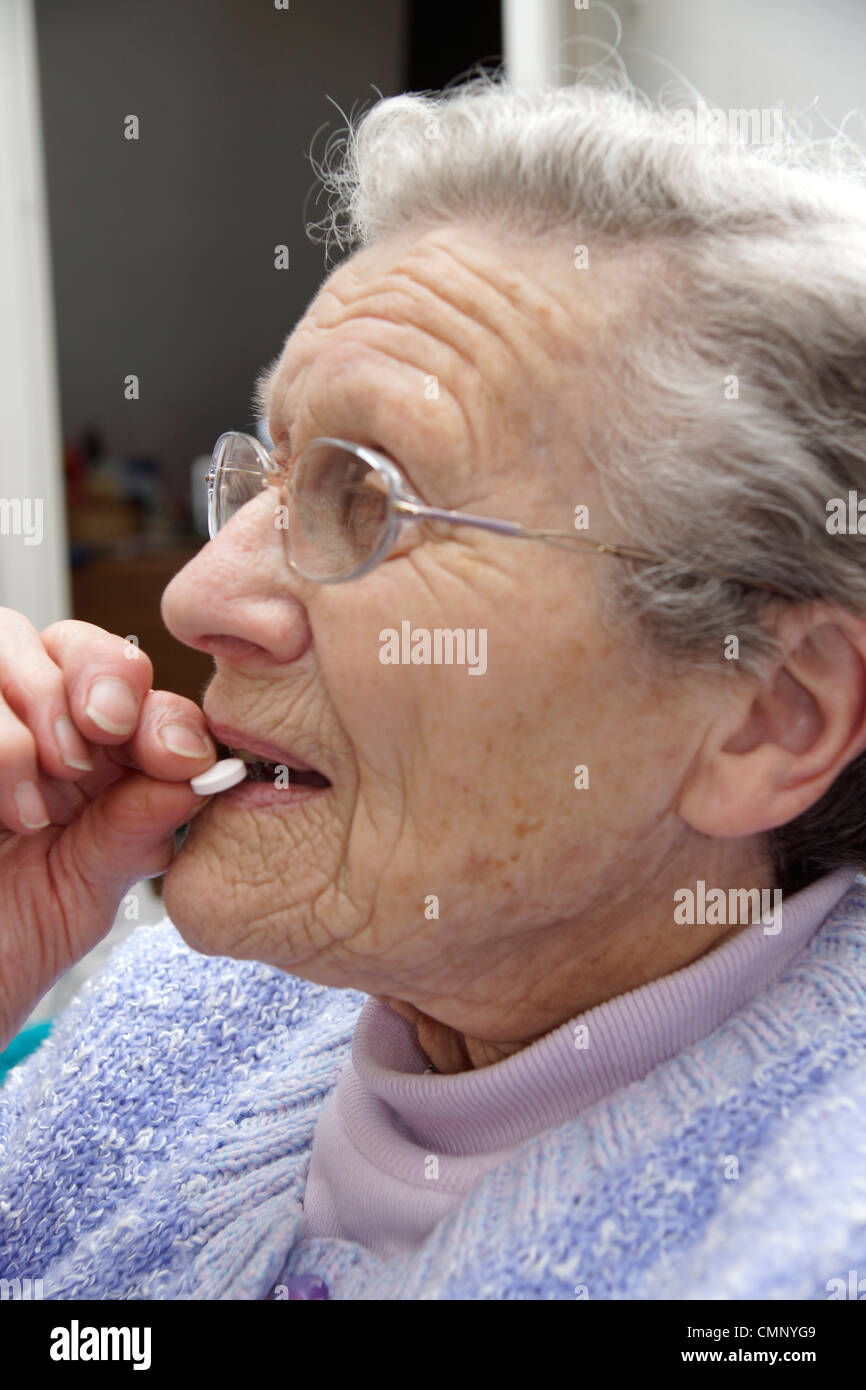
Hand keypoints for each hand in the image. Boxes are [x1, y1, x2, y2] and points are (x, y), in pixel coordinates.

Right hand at [0, 611, 216, 1049]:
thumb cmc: (6, 938)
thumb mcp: (85, 888)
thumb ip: (136, 829)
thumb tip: (195, 771)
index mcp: (85, 755)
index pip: (134, 687)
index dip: (160, 710)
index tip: (177, 759)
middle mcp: (28, 725)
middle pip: (70, 640)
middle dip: (100, 679)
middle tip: (100, 744)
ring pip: (8, 637)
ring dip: (37, 707)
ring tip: (38, 800)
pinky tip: (3, 811)